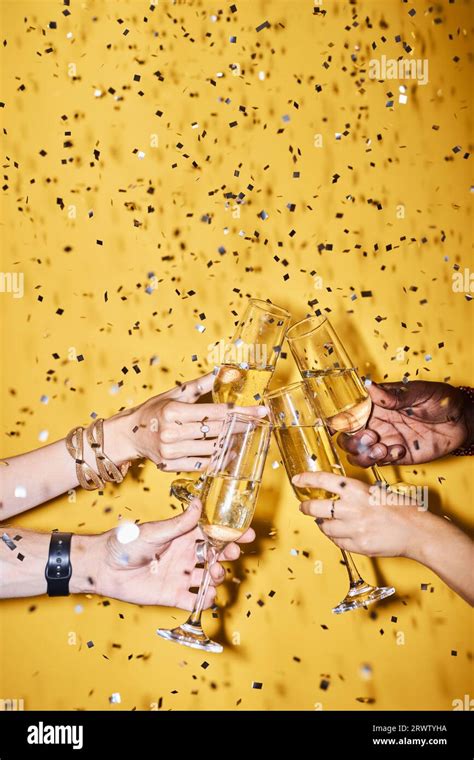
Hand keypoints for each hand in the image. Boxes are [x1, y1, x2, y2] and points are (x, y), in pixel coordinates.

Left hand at [71, 499, 254, 608]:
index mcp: (181, 535)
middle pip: (214, 555)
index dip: (229, 533)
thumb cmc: (125, 544)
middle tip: (233, 554)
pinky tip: (207, 597)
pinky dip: (204, 600)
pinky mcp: (172, 594)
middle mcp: (184, 554)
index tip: (246, 533)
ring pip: (207, 577)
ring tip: (215, 576)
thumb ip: (179, 524)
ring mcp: (179, 575)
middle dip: (227, 554)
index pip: (211, 532)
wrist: (104, 568)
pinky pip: (193, 599)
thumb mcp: (154, 531)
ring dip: (217, 577)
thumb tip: (199, 505)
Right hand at [107, 372, 266, 471]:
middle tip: (258, 422)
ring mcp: (171, 452)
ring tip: (245, 435)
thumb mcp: (175, 394)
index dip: (241, 412)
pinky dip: (219, 459)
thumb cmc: (154, 410)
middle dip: (242, 426)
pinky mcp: (171, 465)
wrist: (129, 434)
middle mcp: (172, 432)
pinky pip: (203, 464)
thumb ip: (201, 385)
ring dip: (233, 443)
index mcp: (174, 412)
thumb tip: (223, 371)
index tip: (259, 411)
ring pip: (213, 449)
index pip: (215, 413)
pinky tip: (229, 452)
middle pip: (217, 431)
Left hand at [292, 471, 421, 557]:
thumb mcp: (376, 491)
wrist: (417, 531)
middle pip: (315, 507)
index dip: (306, 479)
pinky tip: (340, 533)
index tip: (297, 479)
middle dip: (306, 507)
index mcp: (356, 489)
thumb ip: (355, 493)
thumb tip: (337, 494)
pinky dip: (335, 537)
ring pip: (324, 527)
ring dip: (322, 523)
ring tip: (325, 521)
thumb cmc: (402, 509)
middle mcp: (351, 507)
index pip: (323, 480)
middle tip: (304, 506)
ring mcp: (353, 528)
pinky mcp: (357, 545)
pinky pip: (337, 541)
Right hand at [337, 381, 471, 465]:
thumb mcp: (419, 392)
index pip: (348, 412)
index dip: (337, 420)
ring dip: (364, 455)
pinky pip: (380, 463)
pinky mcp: (397, 456)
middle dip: (352, 441)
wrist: (463, 421)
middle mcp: (376, 423)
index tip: (335, 425)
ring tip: (383, 448)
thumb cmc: (441, 399)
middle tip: (371, 437)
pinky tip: (400, 450)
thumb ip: (394, 394)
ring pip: (358, 455)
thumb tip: (370, 387)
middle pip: (347, 438)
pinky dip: (385, 459)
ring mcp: (385, 440)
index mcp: (376, 404)